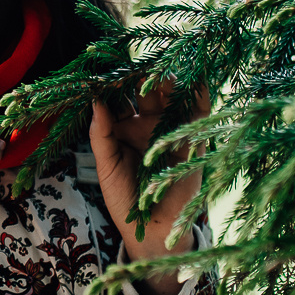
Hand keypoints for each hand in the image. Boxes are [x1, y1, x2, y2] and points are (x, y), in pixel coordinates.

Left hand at [90, 81, 210, 294]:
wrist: (151, 229)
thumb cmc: (124, 199)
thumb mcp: (107, 165)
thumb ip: (101, 134)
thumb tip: (95, 102)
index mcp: (123, 126)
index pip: (119, 96)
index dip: (113, 81)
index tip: (105, 65)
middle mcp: (148, 122)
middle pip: (145, 89)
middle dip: (141, 74)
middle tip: (135, 65)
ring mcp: (171, 127)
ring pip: (170, 94)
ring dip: (167, 78)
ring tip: (161, 70)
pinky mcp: (193, 136)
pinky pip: (198, 109)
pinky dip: (199, 91)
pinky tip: (195, 77)